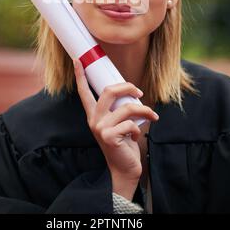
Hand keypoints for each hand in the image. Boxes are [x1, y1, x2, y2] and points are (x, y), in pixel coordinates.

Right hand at [73, 58, 158, 181]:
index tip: (78, 60)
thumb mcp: (119, 122)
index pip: (84, 92)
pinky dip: (139, 128)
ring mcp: (100, 128)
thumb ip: (119, 108)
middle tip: (139, 92)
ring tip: (151, 115)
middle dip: (127, 87)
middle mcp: (94, 119)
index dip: (80, 75)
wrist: (124, 169)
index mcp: (93, 114)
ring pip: (126, 107)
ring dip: (144, 110)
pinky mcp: (109, 136)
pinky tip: (137, 136)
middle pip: (109, 91)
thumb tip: (132, 91)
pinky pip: (130, 123)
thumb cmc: (124, 143)